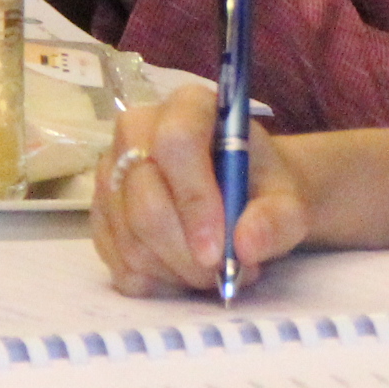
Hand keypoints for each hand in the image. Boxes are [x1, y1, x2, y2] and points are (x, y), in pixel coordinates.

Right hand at [91, 82, 314, 296]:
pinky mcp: (100, 213)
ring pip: (130, 238)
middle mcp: (137, 129)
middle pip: (145, 201)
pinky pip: (117, 261)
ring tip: (216, 273)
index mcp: (188, 107)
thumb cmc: (262, 187)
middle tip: (225, 275)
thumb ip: (276, 219)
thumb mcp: (288, 200)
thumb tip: (246, 244)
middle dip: (186, 253)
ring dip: (176, 271)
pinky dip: (156, 281)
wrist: (244, 194)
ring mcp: (111, 172)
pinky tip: (185, 274)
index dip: (194, 201)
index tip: (218, 252)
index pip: (176, 143)